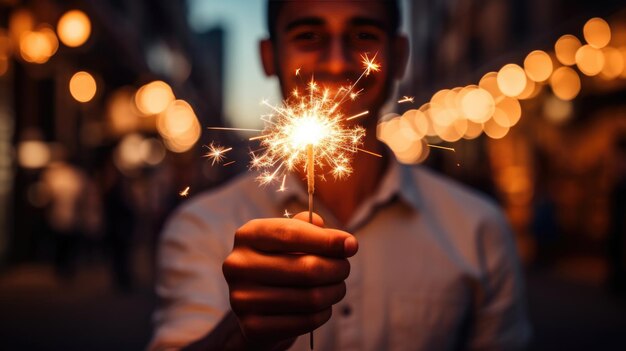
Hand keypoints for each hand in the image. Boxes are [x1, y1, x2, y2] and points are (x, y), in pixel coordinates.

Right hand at [222, 212, 357, 346]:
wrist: (257, 307)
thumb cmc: (281, 264)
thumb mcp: (291, 240)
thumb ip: (312, 230)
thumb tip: (343, 242)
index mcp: (247, 235)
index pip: (290, 234)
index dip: (326, 240)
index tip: (351, 245)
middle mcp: (238, 265)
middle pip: (306, 268)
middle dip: (336, 268)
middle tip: (344, 269)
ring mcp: (241, 298)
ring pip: (310, 297)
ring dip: (334, 291)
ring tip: (337, 287)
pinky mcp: (252, 326)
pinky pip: (305, 321)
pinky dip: (323, 313)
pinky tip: (323, 306)